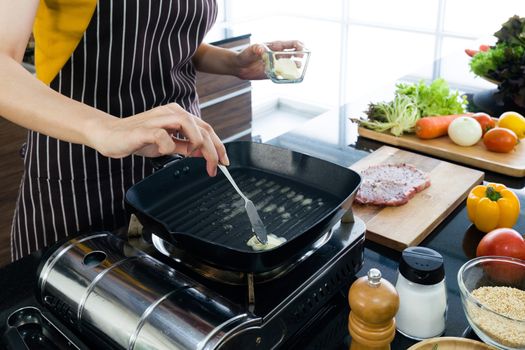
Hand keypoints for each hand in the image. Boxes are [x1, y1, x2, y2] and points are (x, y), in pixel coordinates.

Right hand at [91, 103, 228, 175]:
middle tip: (215, 167)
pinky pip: (163, 136)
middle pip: (202, 128)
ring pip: (188, 124)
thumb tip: (203, 154)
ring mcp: (158, 119)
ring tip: (197, 158)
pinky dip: (168, 146)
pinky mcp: (144, 129)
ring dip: (198, 144)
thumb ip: (185, 147)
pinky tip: (165, 152)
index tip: (224, 162)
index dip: (218, 145)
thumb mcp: (168, 144)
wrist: (110, 135)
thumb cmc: (138, 138)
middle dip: (213, 149)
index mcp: (178, 115)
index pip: (206, 128)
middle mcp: (171, 113)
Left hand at [235, 40, 303, 79]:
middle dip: (301, 56)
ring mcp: (277, 64)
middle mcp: (278, 55)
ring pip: (291, 64)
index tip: (301, 51)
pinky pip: (285, 75)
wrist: (239, 67)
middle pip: (295, 54)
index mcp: (275, 46)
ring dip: (296, 67)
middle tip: (300, 62)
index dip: (300, 46)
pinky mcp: (274, 73)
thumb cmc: (245, 55)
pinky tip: (290, 78)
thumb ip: (256, 49)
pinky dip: (289, 77)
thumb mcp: (250, 50)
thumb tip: (262, 50)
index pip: (292, 44)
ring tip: (296, 69)